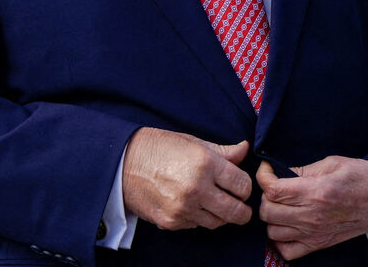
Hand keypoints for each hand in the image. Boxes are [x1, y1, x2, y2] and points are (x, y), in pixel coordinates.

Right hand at [121, 127, 252, 229]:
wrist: (122, 162)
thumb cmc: (159, 148)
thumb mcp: (192, 142)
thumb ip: (222, 151)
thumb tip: (245, 149)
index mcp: (205, 164)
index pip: (243, 185)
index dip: (245, 186)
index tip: (239, 185)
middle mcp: (197, 188)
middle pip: (236, 212)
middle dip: (242, 209)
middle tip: (238, 203)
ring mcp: (183, 208)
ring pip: (218, 222)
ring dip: (220, 214)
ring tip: (213, 202)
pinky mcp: (171, 222)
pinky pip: (196, 225)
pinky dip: (199, 217)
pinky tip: (192, 204)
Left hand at [257, 157, 367, 259]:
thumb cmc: (362, 178)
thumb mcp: (332, 163)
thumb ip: (303, 170)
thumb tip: (281, 172)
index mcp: (316, 192)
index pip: (273, 190)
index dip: (263, 176)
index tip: (267, 169)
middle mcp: (313, 216)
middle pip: (267, 211)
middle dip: (265, 195)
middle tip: (275, 186)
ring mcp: (315, 234)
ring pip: (272, 231)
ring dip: (271, 217)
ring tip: (281, 205)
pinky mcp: (319, 244)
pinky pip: (287, 251)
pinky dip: (281, 240)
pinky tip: (287, 225)